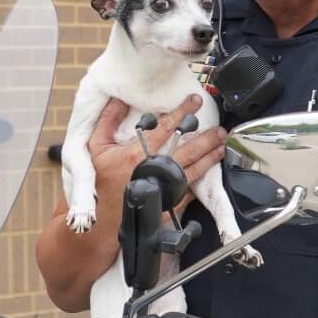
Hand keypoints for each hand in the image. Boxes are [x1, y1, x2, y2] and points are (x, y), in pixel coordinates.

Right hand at [87, 95, 226, 197]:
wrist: (103, 218)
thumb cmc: (100, 182)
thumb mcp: (96, 147)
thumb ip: (107, 121)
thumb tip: (119, 99)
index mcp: (138, 153)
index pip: (167, 127)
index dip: (183, 112)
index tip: (195, 101)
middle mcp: (155, 169)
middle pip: (188, 149)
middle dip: (206, 137)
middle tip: (219, 129)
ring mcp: (165, 188)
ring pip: (195, 169)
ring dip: (210, 156)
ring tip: (221, 146)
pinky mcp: (171, 204)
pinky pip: (191, 190)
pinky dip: (202, 180)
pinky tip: (210, 171)